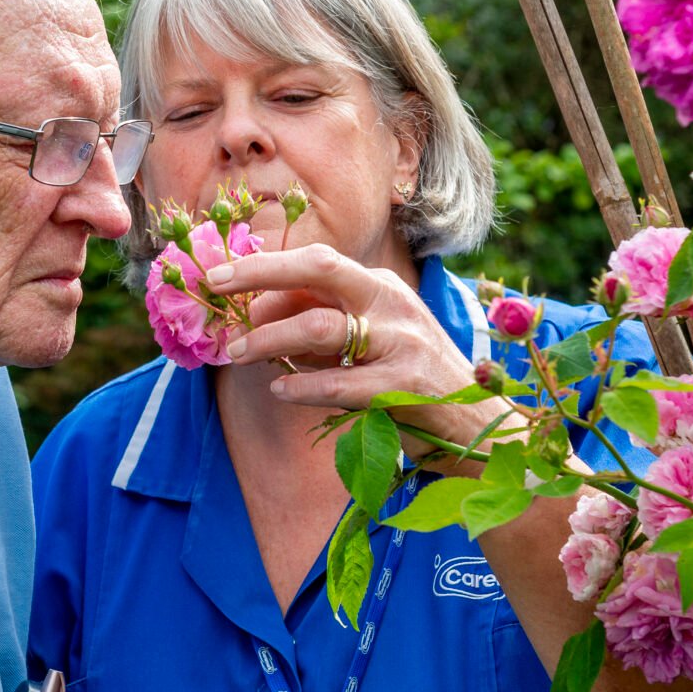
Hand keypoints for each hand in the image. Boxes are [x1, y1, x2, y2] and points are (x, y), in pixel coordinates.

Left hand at [203, 244, 518, 452]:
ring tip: (237, 354)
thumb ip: (318, 329)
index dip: (263, 264)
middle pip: (318, 269)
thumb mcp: (366, 344)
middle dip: (260, 273)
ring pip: (320, 327)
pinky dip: (303, 385)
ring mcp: (401, 342)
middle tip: (216, 290)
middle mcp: (391, 304)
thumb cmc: (409, 384)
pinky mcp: (406, 387)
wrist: (476, 430)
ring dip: (269, 339)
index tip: (218, 274)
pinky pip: (340, 383)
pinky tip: (279, 389)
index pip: (315, 262)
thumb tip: (255, 316)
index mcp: (379, 288)